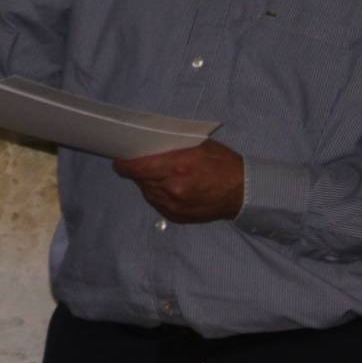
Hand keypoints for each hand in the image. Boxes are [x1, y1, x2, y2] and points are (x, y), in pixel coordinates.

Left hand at [112, 140, 245, 223]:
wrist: (242, 192)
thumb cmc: (222, 163)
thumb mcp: (198, 145)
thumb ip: (172, 146)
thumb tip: (147, 145)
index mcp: (177, 166)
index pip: (138, 168)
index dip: (124, 164)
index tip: (119, 160)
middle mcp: (172, 188)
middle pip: (141, 180)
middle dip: (137, 172)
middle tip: (139, 163)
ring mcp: (174, 206)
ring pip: (147, 193)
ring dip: (147, 183)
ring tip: (156, 174)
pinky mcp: (177, 217)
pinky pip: (157, 204)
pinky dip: (158, 195)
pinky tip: (167, 187)